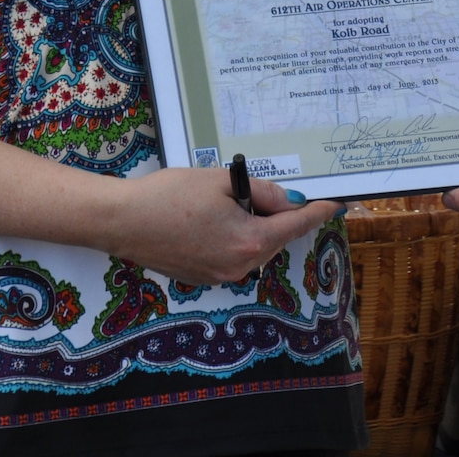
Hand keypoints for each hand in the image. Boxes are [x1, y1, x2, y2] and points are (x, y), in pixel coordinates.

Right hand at [101, 165, 340, 285]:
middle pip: (274, 238)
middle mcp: (239, 267)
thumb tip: (288, 202)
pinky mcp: (202, 277)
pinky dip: (231, 237)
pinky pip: (231, 255)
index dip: (318, 211)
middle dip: (274, 214)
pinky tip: (207, 219)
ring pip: (253, 247)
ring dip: (251, 225)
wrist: (122, 221)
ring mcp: (219, 277)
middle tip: (255, 189)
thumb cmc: (169, 196)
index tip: (336, 204)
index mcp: (250, 242)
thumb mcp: (222, 182)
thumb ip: (262, 192)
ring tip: (222, 201)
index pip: (296, 225)